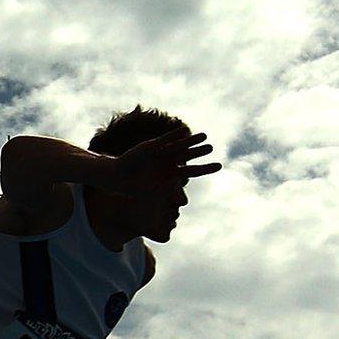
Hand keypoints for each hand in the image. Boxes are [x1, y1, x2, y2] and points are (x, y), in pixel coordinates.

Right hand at [103, 131, 220, 196]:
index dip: (205, 168)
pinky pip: (164, 140)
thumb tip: (176, 208)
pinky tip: (183, 130)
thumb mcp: (151, 195)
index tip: (219, 165)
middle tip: (211, 148)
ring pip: (178, 146)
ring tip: (204, 136)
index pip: (192, 171)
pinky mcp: (150, 147)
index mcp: (171, 175)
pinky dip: (173, 136)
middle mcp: (168, 163)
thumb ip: (162, 196)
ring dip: (190, 141)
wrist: (118, 177)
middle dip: (199, 152)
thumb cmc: (134, 189)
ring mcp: (160, 154)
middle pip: (188, 156)